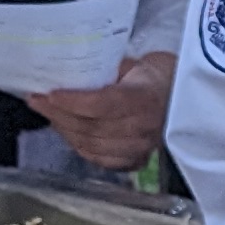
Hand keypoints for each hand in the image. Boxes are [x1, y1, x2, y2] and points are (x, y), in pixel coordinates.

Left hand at [24, 49, 175, 173]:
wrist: (186, 98)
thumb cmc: (160, 75)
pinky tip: (68, 133)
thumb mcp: (134, 63)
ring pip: (91, 146)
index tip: (50, 93)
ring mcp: (141, 148)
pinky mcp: (137, 160)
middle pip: (91, 127)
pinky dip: (79, 147)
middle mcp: (144, 128)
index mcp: (146, 98)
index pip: (103, 104)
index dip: (73, 102)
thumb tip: (68, 73)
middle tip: (37, 100)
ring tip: (48, 114)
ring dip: (64, 130)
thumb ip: (104, 71)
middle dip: (58, 114)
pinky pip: (100, 159)